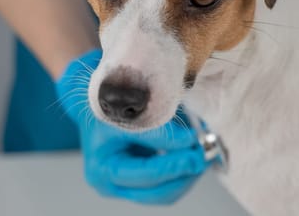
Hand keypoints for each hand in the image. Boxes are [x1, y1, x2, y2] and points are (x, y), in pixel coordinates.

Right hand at [56, 49, 207, 204]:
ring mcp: (127, 186)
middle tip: (205, 153)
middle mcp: (113, 185)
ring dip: (188, 174)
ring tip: (203, 152)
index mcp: (104, 170)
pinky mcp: (140, 181)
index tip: (196, 147)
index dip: (176, 162)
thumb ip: (157, 130)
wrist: (94, 106)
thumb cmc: (105, 108)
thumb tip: (190, 140)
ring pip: (166, 192)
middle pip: (158, 193)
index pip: (147, 174)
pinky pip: (167, 184)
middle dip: (185, 173)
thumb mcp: (128, 115)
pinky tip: (193, 153)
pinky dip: (182, 170)